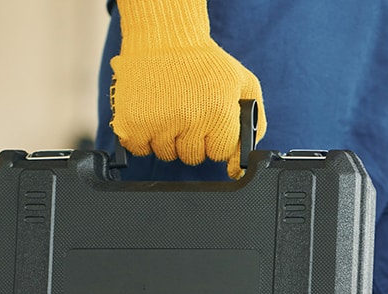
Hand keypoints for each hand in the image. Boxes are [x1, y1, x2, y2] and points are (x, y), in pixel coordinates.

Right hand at [110, 39, 265, 177]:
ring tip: (169, 108)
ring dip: (167, 139)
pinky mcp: (132, 122)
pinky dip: (142, 137)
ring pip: (166, 154)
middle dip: (192, 140)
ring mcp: (159, 123)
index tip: (209, 122)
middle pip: (193, 157)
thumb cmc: (205, 61)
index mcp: (219, 112)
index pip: (220, 153)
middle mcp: (190, 120)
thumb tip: (242, 163)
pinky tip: (150, 114)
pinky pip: (139, 149)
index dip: (215, 139)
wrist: (164, 36)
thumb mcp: (244, 84)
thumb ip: (256, 123)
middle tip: (188, 112)